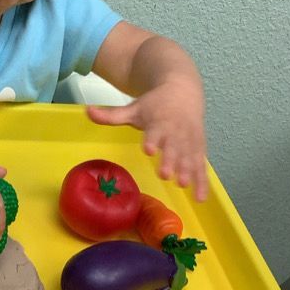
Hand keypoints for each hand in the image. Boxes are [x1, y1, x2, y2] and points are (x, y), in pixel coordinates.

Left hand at [87, 82, 207, 201]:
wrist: (183, 91)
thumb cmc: (155, 105)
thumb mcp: (133, 108)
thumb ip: (112, 115)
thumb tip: (86, 111)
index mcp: (158, 121)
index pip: (154, 131)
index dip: (152, 140)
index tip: (147, 149)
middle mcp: (175, 131)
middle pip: (173, 146)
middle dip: (170, 160)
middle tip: (165, 174)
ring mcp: (189, 141)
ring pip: (189, 156)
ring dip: (186, 170)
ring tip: (182, 184)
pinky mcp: (198, 149)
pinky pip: (201, 166)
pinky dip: (202, 182)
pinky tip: (200, 198)